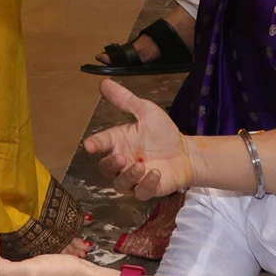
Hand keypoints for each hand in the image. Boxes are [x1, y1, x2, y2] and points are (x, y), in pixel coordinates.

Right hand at [85, 79, 195, 197]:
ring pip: (120, 184)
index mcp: (118, 141)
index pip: (100, 144)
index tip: (89, 145)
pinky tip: (155, 173)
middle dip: (110, 164)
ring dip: (128, 176)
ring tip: (141, 166)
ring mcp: (133, 178)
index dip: (93, 145)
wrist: (186, 152)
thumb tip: (104, 82)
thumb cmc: (163, 133)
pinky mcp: (147, 190)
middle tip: (122, 158)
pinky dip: (146, 185)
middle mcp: (122, 161)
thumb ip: (125, 100)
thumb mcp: (146, 111)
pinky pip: (140, 193)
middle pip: (105, 168)